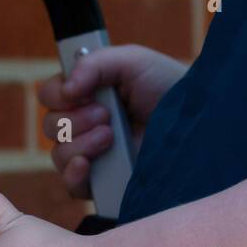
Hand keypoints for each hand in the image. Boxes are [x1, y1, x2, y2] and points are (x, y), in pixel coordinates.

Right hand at [38, 44, 186, 197]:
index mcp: (86, 95)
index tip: (82, 92)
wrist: (197, 120)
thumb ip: (94, 64)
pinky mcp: (102, 182)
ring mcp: (92, 156)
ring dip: (80, 143)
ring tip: (111, 136)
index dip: (59, 94)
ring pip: (58, 154)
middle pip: (50, 126)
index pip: (50, 96)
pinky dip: (73, 174)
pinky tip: (87, 164)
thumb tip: (66, 89)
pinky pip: (71, 185)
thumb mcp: (132, 61)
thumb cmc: (167, 86)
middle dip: (74, 119)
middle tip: (106, 114)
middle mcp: (84, 125)